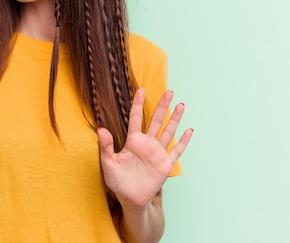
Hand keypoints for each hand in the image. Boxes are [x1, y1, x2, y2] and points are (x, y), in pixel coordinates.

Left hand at [97, 89, 192, 209]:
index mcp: (133, 141)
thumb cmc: (117, 180)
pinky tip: (189, 130)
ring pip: (168, 132)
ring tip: (180, 105)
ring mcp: (157, 153)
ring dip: (175, 119)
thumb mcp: (108, 162)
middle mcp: (147, 144)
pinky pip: (176, 151)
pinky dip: (183, 141)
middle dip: (162, 106)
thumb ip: (106, 146)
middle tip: (168, 92)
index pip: (136, 119)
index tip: (141, 90)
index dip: (138, 105)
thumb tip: (100, 128)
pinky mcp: (165, 164)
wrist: (130, 199)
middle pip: (156, 121)